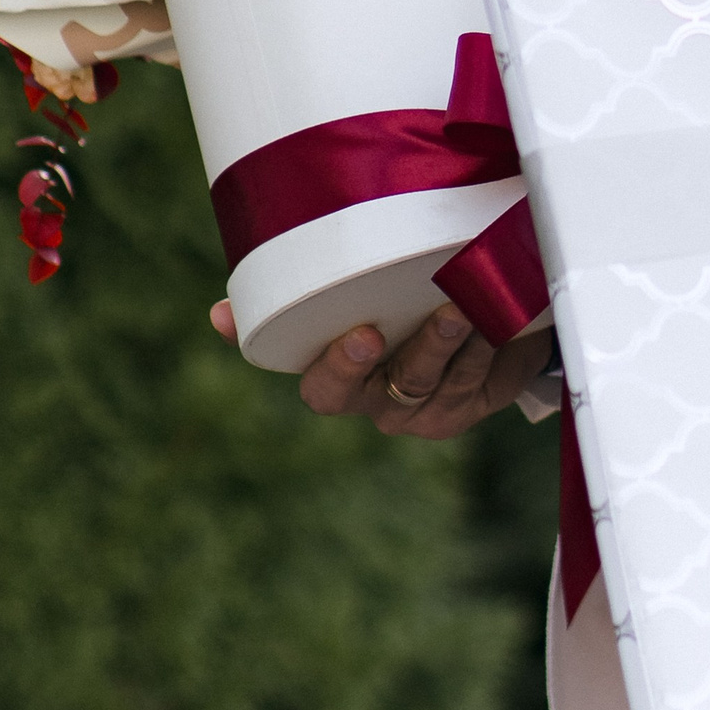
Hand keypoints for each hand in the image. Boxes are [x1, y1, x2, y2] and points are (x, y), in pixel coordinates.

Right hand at [208, 298, 552, 439]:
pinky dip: (486, 341)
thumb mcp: (345, 306)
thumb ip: (290, 303)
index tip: (359, 334)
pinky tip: (492, 313)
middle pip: (383, 393)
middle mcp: (383, 402)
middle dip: (399, 358)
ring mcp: (430, 406)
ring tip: (463, 306)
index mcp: (344, 383)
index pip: (326, 391)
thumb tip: (217, 315)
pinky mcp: (472, 399)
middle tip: (402, 327)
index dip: (338, 368)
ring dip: (450, 342)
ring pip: (437, 379)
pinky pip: (477, 374)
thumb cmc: (390, 311)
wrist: (462, 331)